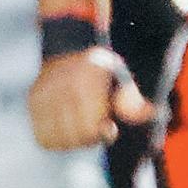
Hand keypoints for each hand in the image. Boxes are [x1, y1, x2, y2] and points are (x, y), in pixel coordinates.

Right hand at [28, 47, 154, 149]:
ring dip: (73, 139)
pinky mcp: (32, 101)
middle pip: (77, 134)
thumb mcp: (121, 79)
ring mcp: (44, 93)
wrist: (68, 48)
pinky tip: (66, 127)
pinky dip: (57, 138)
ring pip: (60, 138)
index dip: (103, 132)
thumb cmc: (100, 69)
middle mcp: (62, 84)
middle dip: (90, 136)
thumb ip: (133, 101)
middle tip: (96, 126)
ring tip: (81, 125)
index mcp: (87, 77)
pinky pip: (44, 137)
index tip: (109, 127)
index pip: (91, 126)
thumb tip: (154, 115)